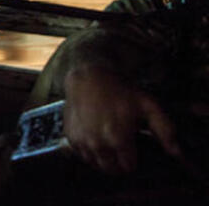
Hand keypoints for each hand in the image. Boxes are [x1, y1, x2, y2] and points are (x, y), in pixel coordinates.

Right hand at [63, 66, 181, 173]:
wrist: (89, 77)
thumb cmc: (120, 91)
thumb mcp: (148, 105)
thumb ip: (165, 129)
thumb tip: (175, 151)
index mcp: (118, 139)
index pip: (128, 167)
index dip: (134, 160)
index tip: (134, 148)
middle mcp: (98, 144)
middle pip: (112, 169)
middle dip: (119, 163)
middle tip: (122, 148)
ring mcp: (81, 141)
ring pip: (95, 164)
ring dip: (103, 158)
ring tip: (109, 143)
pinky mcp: (70, 137)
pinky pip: (82, 155)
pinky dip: (89, 151)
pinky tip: (95, 137)